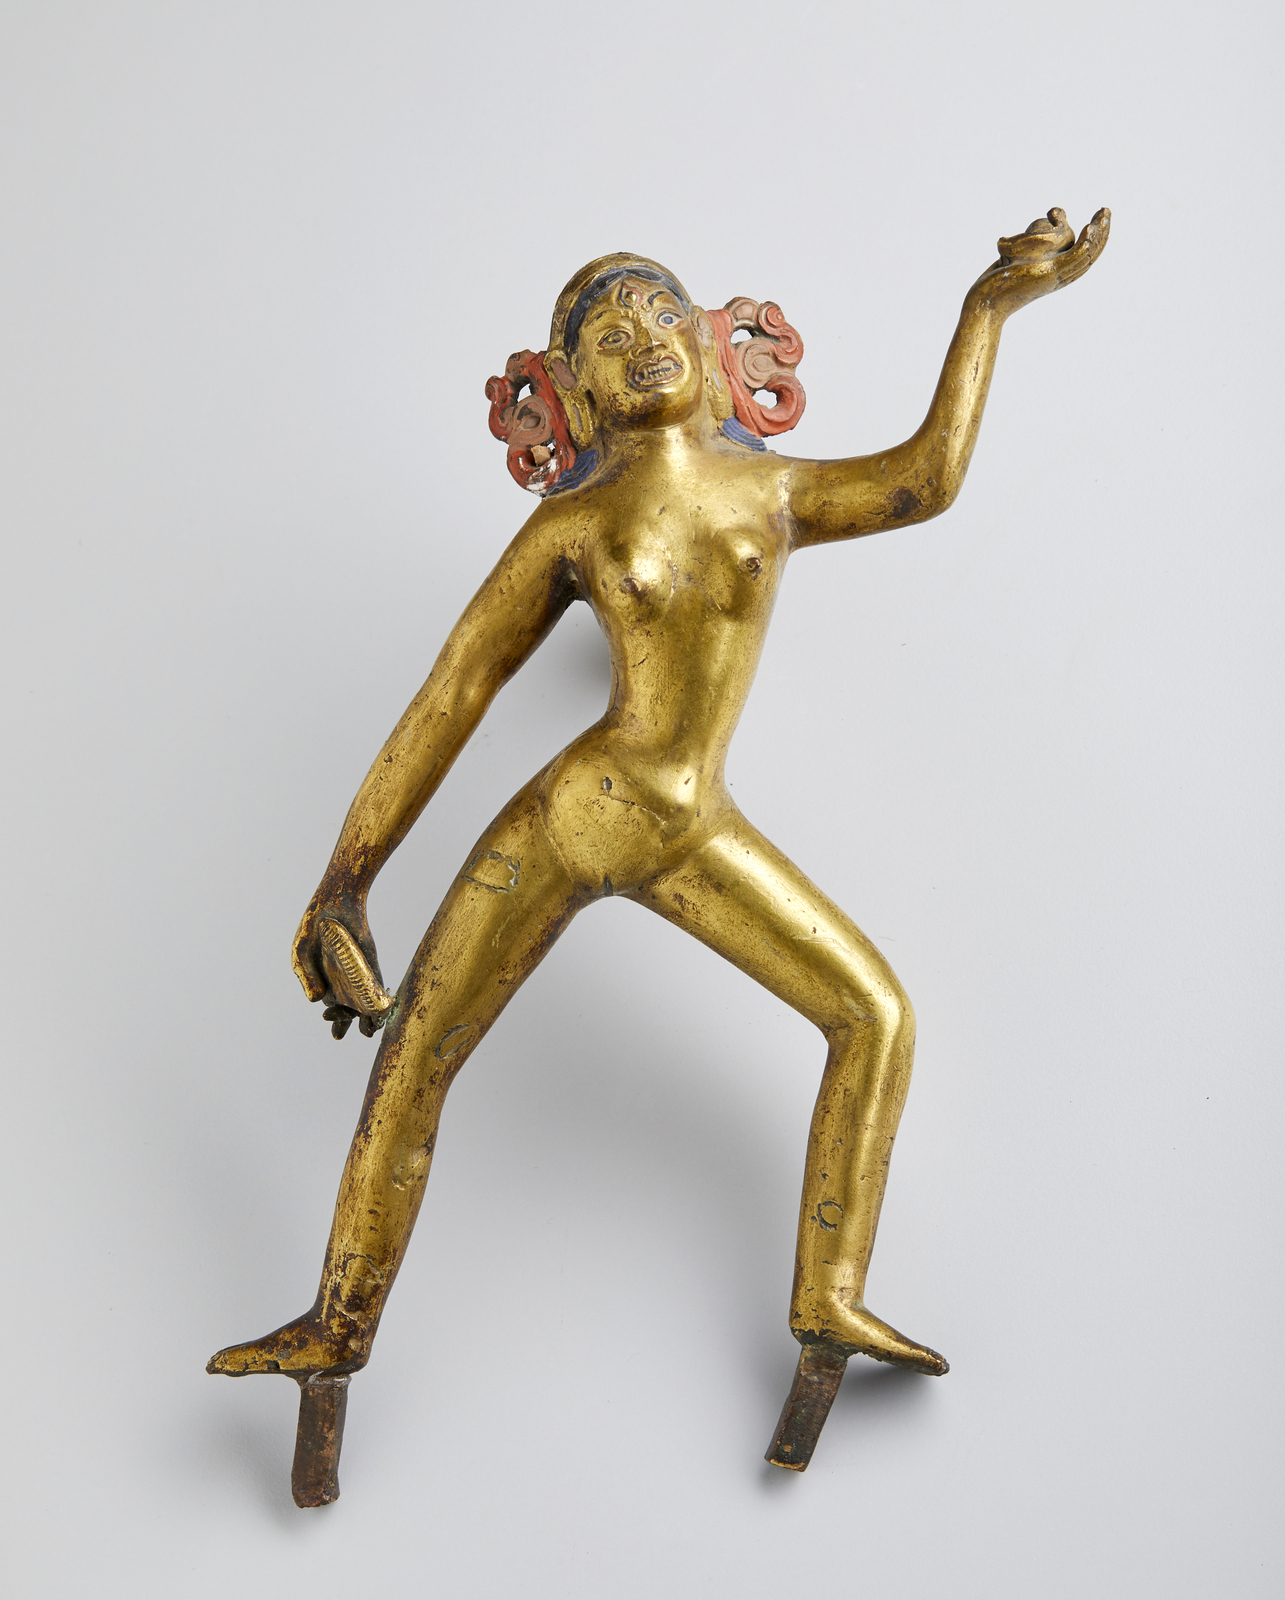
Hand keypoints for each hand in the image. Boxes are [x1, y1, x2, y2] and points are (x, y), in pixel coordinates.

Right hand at [292, 885, 386, 1039]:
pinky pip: (378, 991)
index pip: (330, 1009)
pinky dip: (382, 1004)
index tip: (330, 1021)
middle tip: (344, 1032)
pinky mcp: (373, 970)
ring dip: (368, 1021)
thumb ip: (306, 976)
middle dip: (346, 1025)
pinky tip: (384, 1011)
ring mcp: (359, 979)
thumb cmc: (314, 928)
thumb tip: (314, 1001)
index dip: (332, 1020)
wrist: (337, 903)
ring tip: (368, 1030)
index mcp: (323, 985)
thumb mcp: (302, 952)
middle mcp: (342, 986)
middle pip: (347, 1013)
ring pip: (365, 1008)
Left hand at [968, 206, 1109, 318]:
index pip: (1085, 258)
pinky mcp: (1049, 273)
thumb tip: (1018, 237)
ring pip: (1086, 254)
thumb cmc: (994, 285)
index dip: (1096, 239)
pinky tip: (1089, 226)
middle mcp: (1060, 278)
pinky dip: (1085, 241)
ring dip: (1099, 232)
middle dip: (1102, 232)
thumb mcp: (1014, 264)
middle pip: (1091, 255)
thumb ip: (1022, 252)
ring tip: (1103, 213)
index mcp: (1057, 276)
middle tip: (1105, 211)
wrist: (985, 302)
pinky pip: (1073, 256)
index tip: (1098, 220)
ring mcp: (1055, 276)